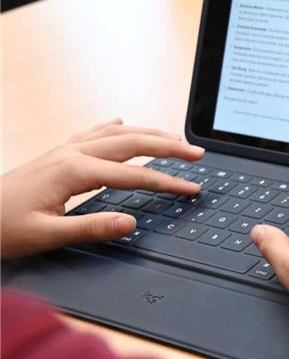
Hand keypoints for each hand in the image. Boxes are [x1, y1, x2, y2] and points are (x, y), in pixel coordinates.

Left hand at [0, 119, 203, 258]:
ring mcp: (64, 149)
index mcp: (74, 171)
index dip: (168, 183)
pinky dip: (115, 128)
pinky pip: (93, 132)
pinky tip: (122, 123)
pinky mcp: (56, 153)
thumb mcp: (47, 235)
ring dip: (149, 133)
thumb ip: (92, 229)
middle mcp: (72, 153)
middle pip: (133, 143)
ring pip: (117, 134)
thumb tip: (132, 224)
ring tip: (176, 139)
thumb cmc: (3, 228)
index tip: (192, 190)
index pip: (135, 177)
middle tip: (198, 153)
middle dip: (169, 147)